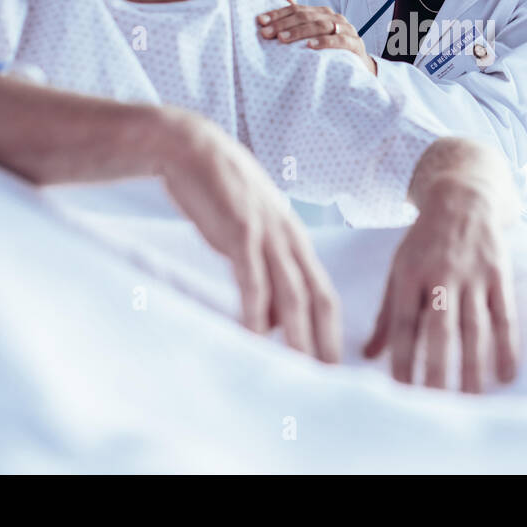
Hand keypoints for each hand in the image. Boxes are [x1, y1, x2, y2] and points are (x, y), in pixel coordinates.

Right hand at [155, 107, 340, 363]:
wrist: (192, 147)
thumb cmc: (219, 192)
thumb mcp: (252, 230)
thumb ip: (266, 268)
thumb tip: (273, 315)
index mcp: (295, 239)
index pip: (324, 292)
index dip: (332, 330)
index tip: (334, 364)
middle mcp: (289, 238)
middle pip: (319, 298)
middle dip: (326, 341)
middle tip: (328, 379)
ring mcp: (267, 234)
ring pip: (292, 294)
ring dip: (297, 335)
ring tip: (300, 369)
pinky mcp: (240, 230)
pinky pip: (253, 279)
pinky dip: (256, 311)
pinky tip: (254, 335)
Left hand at [257, 0, 376, 75]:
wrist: (358, 64)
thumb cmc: (331, 48)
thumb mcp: (312, 32)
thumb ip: (296, 15)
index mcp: (322, 12)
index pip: (297, 9)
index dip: (278, 14)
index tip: (261, 22)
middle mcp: (334, 17)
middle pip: (306, 16)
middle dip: (284, 24)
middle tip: (266, 33)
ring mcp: (346, 29)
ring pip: (321, 26)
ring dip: (300, 32)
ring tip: (282, 39)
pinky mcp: (355, 44)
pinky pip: (339, 40)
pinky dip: (324, 42)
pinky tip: (310, 46)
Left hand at [363, 177, 517, 392]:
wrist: (464, 197)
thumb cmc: (425, 242)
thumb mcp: (398, 268)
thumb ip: (387, 314)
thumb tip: (368, 356)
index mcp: (410, 274)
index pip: (405, 324)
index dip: (403, 359)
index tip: (400, 393)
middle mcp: (442, 275)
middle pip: (440, 331)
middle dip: (438, 370)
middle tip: (436, 408)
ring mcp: (474, 275)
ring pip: (474, 328)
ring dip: (473, 367)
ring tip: (471, 401)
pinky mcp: (499, 275)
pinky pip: (504, 316)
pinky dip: (507, 346)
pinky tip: (505, 375)